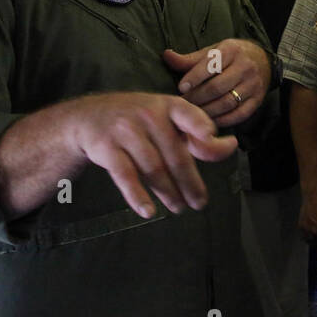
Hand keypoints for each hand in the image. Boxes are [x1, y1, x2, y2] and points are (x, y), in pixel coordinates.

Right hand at [62, 92, 237, 219]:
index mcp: (167, 105)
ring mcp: (125, 130)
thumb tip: (228, 147)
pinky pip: (125, 175)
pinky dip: (137, 195)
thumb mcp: (164, 117)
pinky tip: (148, 211)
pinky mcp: (106, 148)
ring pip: (153, 168)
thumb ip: (195, 133)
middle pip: (175, 154)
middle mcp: (147, 114)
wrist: (87, 117)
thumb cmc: (137, 120)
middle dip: (190, 182)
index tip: (216, 141)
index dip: (202, 128)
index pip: (189, 115)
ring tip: (179, 208)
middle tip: (200, 202)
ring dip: (168, 192)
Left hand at [163, 39, 270, 127]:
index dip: (195, 77)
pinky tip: (209, 121)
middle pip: (218, 87)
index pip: (211, 64)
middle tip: (182, 105)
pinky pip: (239, 114)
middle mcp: (245, 67)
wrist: (262, 60)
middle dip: (197, 97)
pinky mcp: (258, 100)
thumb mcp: (212, 51)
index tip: (181, 88)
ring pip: (227, 102)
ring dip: (207, 111)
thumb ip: (190, 59)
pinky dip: (222, 120)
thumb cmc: (229, 57)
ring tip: (193, 114)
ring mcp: (253, 85)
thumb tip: (167, 56)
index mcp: (231, 50)